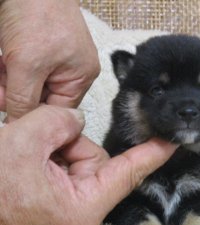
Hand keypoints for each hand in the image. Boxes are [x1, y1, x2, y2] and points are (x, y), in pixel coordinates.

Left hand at [0, 0, 99, 120]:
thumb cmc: (37, 13)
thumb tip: (18, 126)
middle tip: (0, 86)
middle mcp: (74, 71)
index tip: (9, 109)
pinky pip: (27, 70)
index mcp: (81, 77)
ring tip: (1, 66)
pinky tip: (2, 61)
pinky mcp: (43, 50)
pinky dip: (11, 69)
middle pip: (43, 98)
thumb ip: (22, 100)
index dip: (33, 113)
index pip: (58, 110)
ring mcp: (59, 60)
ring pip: (31, 85)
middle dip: (16, 93)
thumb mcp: (26, 64)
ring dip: (9, 81)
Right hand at [0, 105, 176, 224]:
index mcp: (81, 208)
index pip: (127, 173)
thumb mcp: (20, 143)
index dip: (152, 155)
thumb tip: (75, 119)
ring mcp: (67, 213)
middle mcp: (80, 215)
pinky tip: (28, 162)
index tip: (173, 144)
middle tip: (39, 144)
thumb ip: (58, 122)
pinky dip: (50, 158)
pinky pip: (65, 172)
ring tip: (25, 156)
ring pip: (79, 163)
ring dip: (56, 150)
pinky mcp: (55, 207)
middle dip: (72, 144)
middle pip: (97, 162)